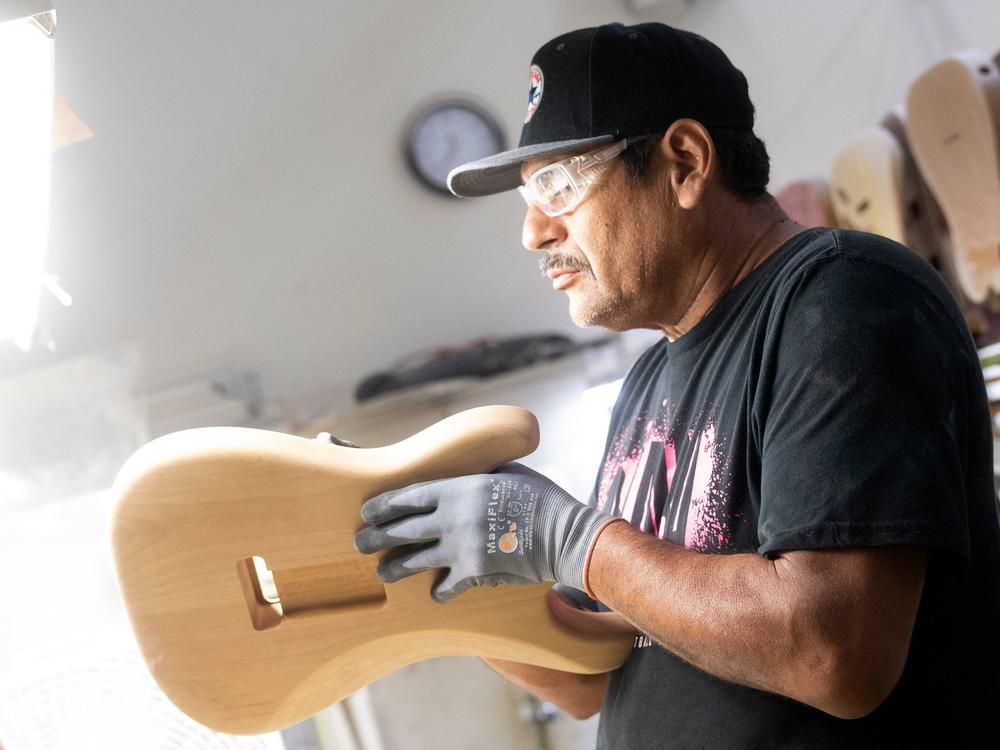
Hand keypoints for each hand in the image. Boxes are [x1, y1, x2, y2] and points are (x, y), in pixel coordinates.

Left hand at [354, 463, 617, 602]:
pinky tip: (435, 593)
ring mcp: (460, 547)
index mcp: (458, 488)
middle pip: (403, 529)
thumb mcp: (505, 472)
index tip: (368, 511)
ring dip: (396, 567)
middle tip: (361, 543)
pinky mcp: (474, 572)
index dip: (384, 505)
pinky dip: (439, 591)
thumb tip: (462, 471)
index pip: (408, 496)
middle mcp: (452, 517)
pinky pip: (446, 585)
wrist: (565, 533)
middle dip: (377, 537)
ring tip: (383, 572)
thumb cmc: (539, 496)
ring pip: (415, 560)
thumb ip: (476, 474)